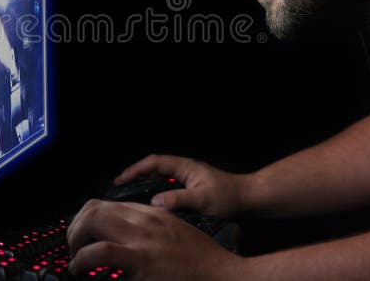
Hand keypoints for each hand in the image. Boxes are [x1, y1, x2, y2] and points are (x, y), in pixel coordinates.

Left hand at [67, 200, 242, 279]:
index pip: (108, 204)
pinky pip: (100, 252)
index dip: (88, 219)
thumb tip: (126, 240)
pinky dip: (81, 259)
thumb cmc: (203, 262)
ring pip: (92, 221)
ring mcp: (142, 239)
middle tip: (74, 247)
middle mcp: (144, 220)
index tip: (83, 235)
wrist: (224, 276)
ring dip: (75, 239)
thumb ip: (152, 230)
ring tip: (75, 259)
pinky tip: (80, 268)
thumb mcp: (176, 234)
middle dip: (76, 226)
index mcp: (153, 213)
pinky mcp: (140, 261)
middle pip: (94, 207)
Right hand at [115, 154, 248, 217]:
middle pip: (153, 168)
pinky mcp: (191, 190)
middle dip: (135, 175)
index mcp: (185, 167)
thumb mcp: (202, 199)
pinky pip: (167, 188)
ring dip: (144, 184)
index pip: (154, 162)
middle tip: (119, 186)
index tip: (121, 179)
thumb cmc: (229, 197)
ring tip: (130, 195)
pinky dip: (155, 193)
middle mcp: (184, 170)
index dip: (135, 169)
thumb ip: (178, 199)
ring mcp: (187, 180)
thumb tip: (154, 202)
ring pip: (160, 178)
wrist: (249, 200)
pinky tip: (152, 206)